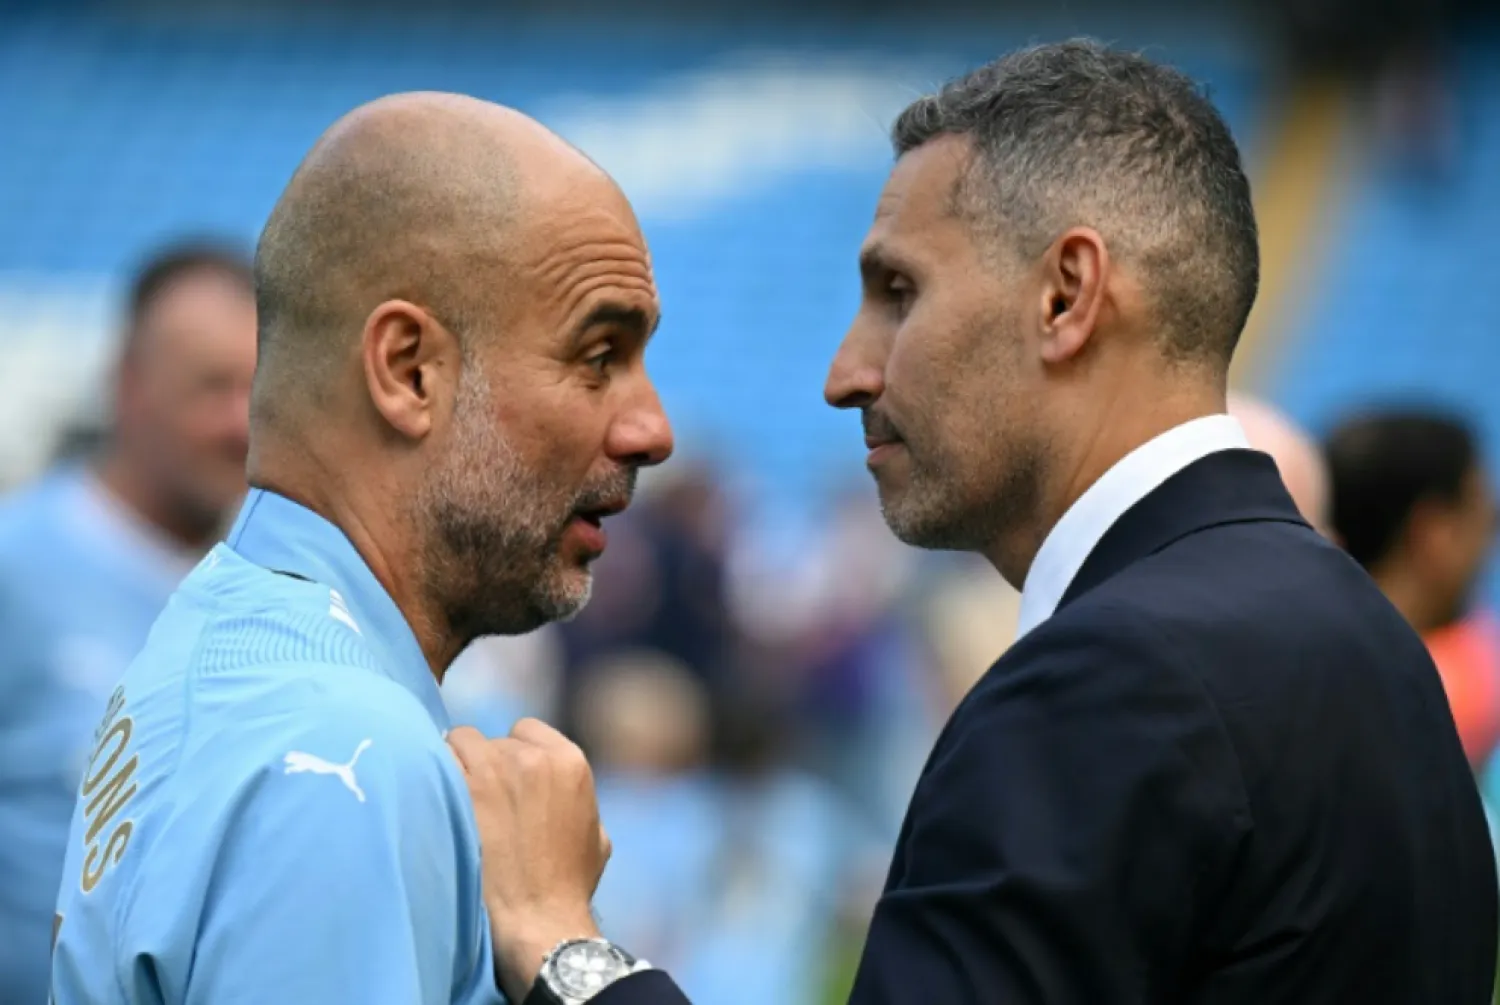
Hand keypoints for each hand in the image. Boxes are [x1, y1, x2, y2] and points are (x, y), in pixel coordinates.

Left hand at [448, 719, 611, 1000]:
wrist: (538, 920)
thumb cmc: (568, 886)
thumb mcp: (596, 837)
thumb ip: (578, 801)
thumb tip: (557, 793)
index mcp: (569, 762)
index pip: (526, 731)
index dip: (513, 754)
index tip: (504, 781)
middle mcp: (532, 756)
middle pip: (492, 739)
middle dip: (485, 764)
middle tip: (479, 802)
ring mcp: (494, 768)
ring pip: (459, 741)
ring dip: (456, 766)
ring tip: (452, 801)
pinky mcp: (460, 788)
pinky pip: (436, 760)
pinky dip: (432, 777)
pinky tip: (432, 804)